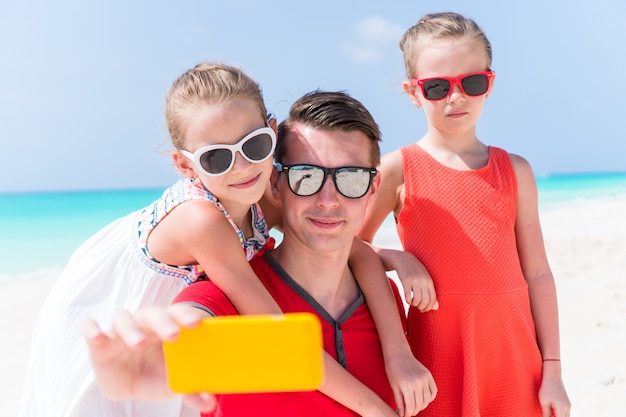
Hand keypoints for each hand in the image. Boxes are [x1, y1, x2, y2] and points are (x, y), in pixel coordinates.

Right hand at [81, 304, 215, 411]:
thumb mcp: (174, 383)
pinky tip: (96, 334)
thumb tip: (209, 403)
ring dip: (131, 329)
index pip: (179, 313)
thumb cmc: (159, 374)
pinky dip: (92, 329)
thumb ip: (190, 390)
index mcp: (168, 326)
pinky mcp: (100, 344)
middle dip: (164, 322)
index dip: (187, 315)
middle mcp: (145, 323)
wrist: (132, 385)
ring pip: (124, 319)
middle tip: (174, 335)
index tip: (197, 323)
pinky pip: (91, 329)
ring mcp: (122, 331)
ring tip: (139, 344)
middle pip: (153, 314)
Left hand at [385, 350, 436, 416]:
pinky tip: (423, 399)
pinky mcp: (429, 375)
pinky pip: (433, 391)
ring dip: (422, 405)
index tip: (405, 416)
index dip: (408, 413)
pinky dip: (430, 398)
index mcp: (407, 385)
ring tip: (415, 406)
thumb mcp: (394, 387)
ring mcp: (424, 378)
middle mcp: (417, 382)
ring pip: (427, 399)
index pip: (411, 406)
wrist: (398, 353)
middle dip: (414, 411)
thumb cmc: (392, 370)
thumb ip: (399, 402)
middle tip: (409, 412)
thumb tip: (402, 415)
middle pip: (419, 404)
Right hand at [391, 251, 437, 311]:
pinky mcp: (405, 280)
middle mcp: (423, 281)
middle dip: (421, 307)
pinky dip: (408, 301)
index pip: (433, 299)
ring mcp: (415, 280)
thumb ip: (431, 293)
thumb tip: (436, 308)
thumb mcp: (425, 281)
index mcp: (430, 282)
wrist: (403, 259)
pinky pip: (408, 295)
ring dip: (414, 304)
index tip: (423, 309)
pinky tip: (407, 300)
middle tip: (417, 307)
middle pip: (425, 301)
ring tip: (412, 303)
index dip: (428, 308)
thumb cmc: (415, 272)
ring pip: (417, 299)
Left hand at [538, 362, 570, 416]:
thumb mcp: (544, 402)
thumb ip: (546, 414)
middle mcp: (567, 408)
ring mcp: (568, 405)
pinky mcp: (567, 403)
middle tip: (549, 415)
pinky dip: (560, 415)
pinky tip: (554, 414)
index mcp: (562, 409)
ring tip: (552, 413)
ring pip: (566, 416)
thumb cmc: (546, 388)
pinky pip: (566, 413)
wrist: (553, 376)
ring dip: (559, 416)